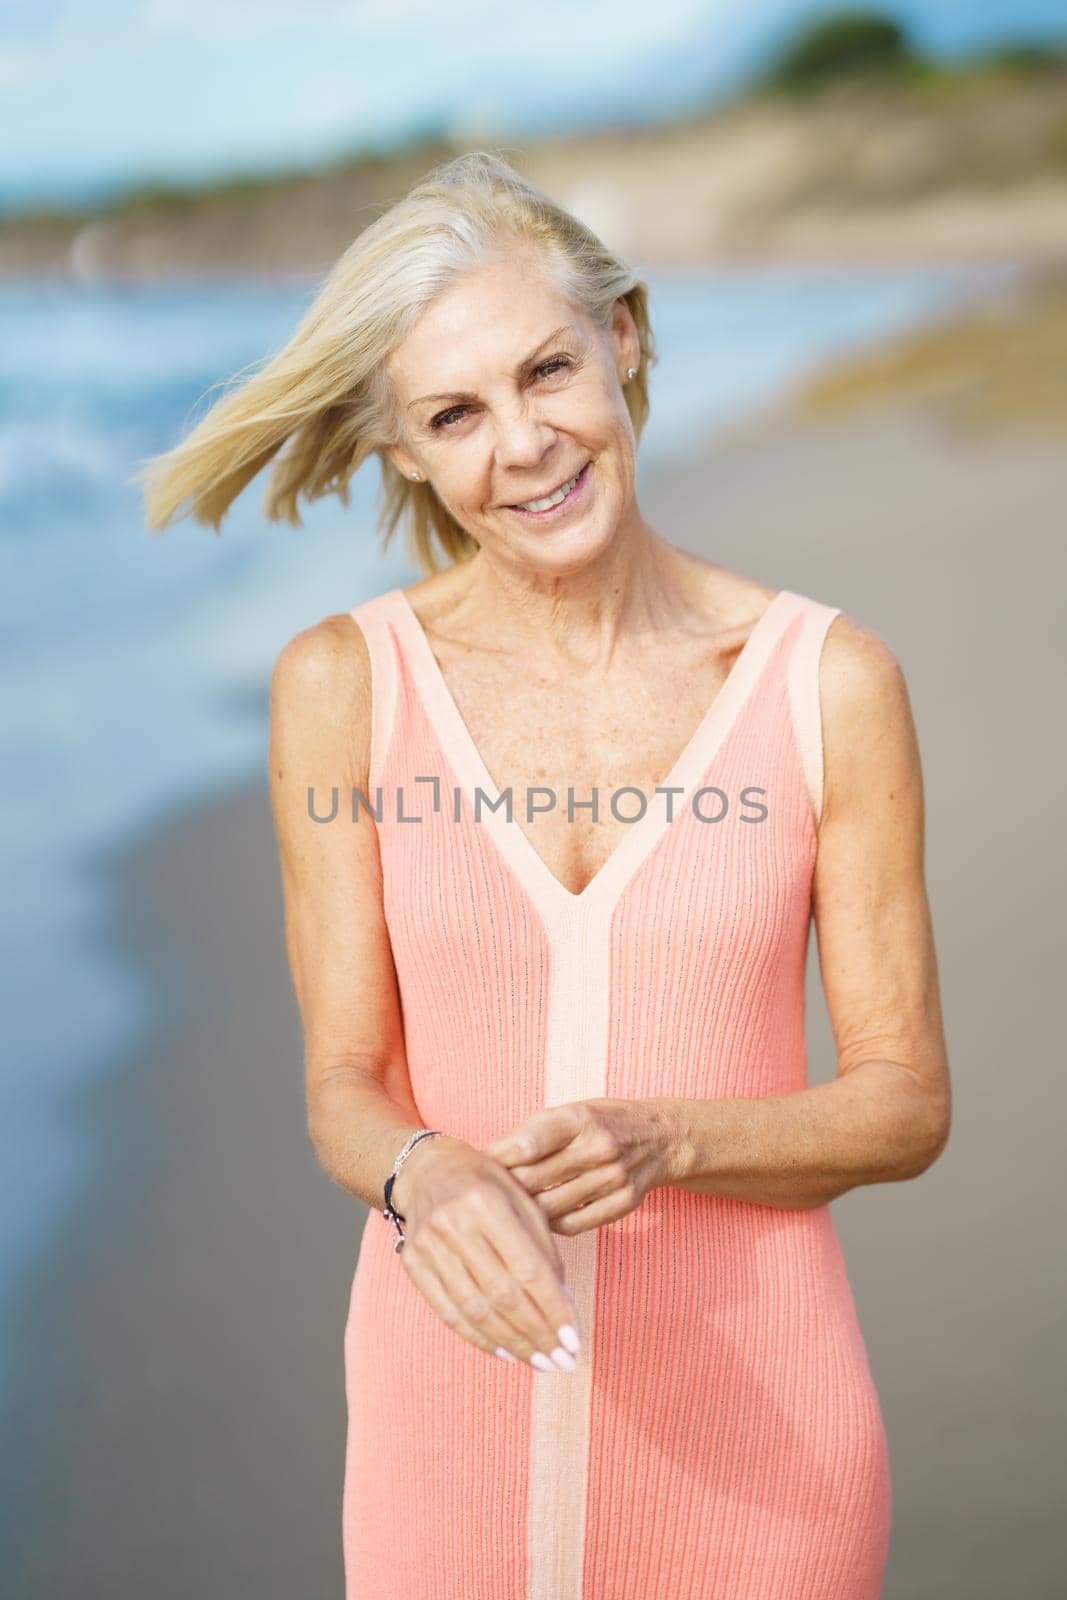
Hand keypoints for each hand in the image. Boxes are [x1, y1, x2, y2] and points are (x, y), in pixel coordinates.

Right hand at [390, 1135, 581, 1369]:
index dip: (553, 1308)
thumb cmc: (485, 1182)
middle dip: (537, 1334)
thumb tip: (563, 1304)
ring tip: (540, 1362)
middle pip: (502, 1294)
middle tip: (564, 1361)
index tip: (574, 1339)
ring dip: (512, 1343)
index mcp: (487, 1201)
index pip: (527, 1268)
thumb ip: (542, 1246)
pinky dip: (479, 1338)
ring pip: (475, 1310)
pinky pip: (448, 1312)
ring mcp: (429, 1247)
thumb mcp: (521, 1196)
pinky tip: (506, 1352)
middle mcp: (454, 1225)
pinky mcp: (414, 1265)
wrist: (425, 1169)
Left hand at [481, 1098, 683, 1234]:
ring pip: (549, 1207)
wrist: (662, 1137)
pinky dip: (550, 1224)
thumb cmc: (603, 1122)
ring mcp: (614, 1178)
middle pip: (534, 1179)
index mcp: (580, 1117)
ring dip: (524, 1210)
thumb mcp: (572, 1112)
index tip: (476, 1166)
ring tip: (507, 1210)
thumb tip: (487, 1158)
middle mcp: (599, 1147)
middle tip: (483, 1194)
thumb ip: (533, 1134)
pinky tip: (540, 1218)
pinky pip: (572, 1225)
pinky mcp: (623, 1204)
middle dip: (505, 1187)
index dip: (498, 1156)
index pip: (530, 1140)